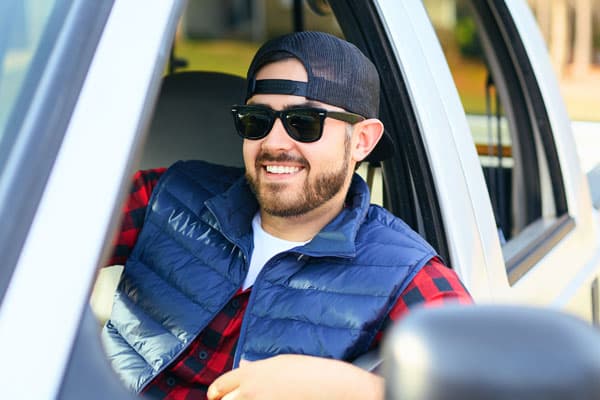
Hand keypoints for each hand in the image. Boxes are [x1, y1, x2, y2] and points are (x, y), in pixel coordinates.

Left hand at [207, 354, 382, 399]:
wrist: (336, 389)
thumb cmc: (311, 372)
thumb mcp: (282, 363)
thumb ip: (258, 368)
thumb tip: (243, 366)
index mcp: (252, 373)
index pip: (220, 385)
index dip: (216, 392)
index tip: (215, 397)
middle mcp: (251, 391)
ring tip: (264, 398)